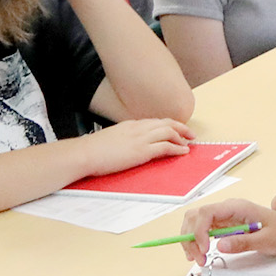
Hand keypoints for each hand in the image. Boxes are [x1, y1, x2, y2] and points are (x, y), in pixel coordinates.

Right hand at [75, 115, 190, 179]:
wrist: (84, 154)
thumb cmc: (92, 150)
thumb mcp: (110, 139)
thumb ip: (122, 139)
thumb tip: (127, 146)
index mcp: (129, 124)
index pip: (154, 121)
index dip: (168, 125)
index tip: (176, 129)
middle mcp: (137, 128)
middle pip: (166, 123)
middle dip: (181, 127)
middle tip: (190, 134)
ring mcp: (140, 139)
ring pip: (169, 132)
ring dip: (182, 137)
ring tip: (189, 143)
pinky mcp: (142, 151)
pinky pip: (166, 147)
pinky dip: (177, 148)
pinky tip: (183, 152)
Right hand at [183, 196, 275, 262]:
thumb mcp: (266, 240)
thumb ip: (243, 242)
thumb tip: (220, 245)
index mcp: (237, 207)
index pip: (207, 212)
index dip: (200, 231)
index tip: (204, 249)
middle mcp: (227, 209)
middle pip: (195, 217)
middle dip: (191, 237)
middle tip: (198, 258)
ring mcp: (223, 216)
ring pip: (195, 222)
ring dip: (191, 240)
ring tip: (198, 259)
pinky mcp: (222, 225)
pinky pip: (202, 230)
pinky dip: (196, 241)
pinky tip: (200, 253)